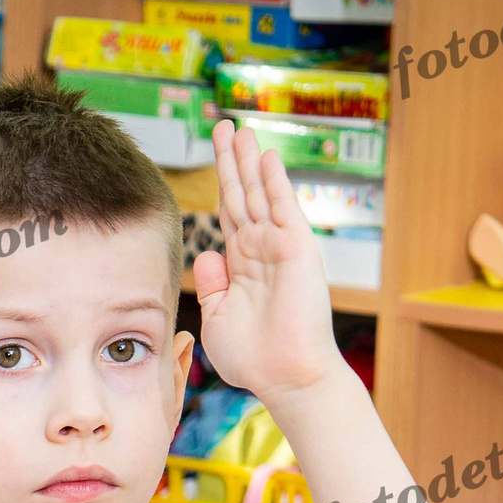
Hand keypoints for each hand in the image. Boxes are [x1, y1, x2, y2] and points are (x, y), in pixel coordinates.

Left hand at [189, 120, 340, 403]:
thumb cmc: (255, 358)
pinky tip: (265, 157)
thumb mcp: (218, 318)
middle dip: (231, 161)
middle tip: (223, 125)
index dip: (220, 183)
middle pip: (242, 194)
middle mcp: (261, 249)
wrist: (286, 376)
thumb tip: (207, 253)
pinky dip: (275, 182)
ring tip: (240, 129)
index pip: (228, 213)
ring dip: (249, 161)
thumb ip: (211, 285)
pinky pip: (283, 209)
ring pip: (260, 194)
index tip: (213, 156)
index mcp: (241, 264)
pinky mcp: (296, 250)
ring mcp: (279, 247)